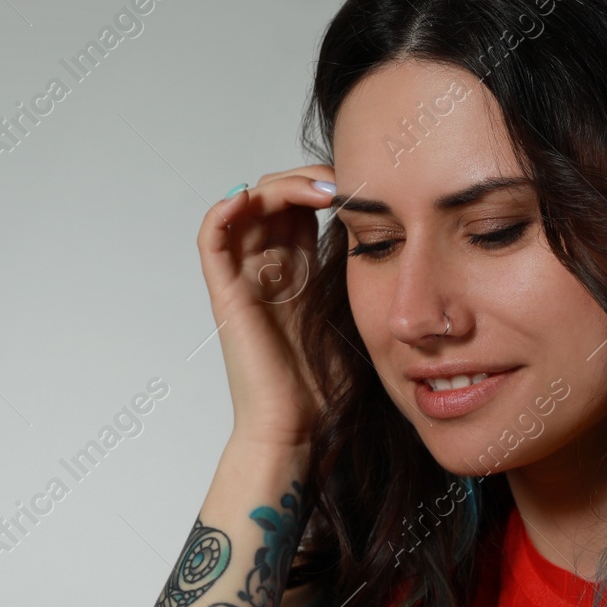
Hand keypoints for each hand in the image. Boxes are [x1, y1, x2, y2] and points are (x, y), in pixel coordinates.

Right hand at [197, 165, 337, 449]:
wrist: (299, 427)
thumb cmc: (326, 386)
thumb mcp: (357, 316)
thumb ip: (364, 275)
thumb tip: (395, 237)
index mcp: (299, 273)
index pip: (303, 207)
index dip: (326, 187)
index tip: (363, 188)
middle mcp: (268, 269)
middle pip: (275, 197)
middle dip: (307, 179)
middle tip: (342, 185)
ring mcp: (245, 278)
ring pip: (246, 205)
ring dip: (278, 186)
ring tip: (317, 190)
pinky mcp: (226, 293)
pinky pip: (211, 237)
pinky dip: (225, 209)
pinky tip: (252, 198)